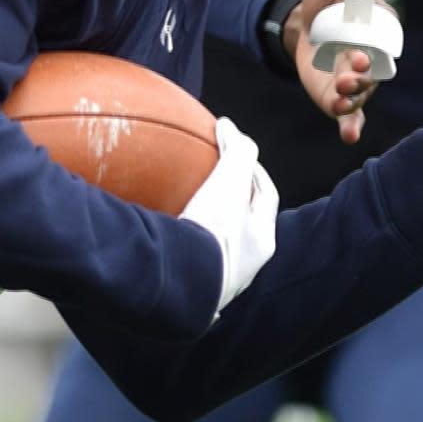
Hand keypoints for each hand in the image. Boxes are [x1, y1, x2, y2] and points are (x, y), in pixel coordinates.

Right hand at [179, 118, 277, 317]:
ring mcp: (215, 284)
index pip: (265, 197)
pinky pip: (184, 267)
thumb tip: (229, 124)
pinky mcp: (187, 296)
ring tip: (182, 210)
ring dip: (204, 230)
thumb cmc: (211, 233)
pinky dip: (176, 252)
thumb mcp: (229, 183)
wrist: (182, 287)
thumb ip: (236, 151)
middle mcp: (243, 266)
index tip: (237, 154)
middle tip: (211, 180)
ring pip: (214, 250)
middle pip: (242, 225)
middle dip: (230, 203)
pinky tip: (157, 242)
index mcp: (260, 241)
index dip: (255, 171)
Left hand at [287, 0, 393, 144]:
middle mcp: (371, 59)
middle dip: (362, 77)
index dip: (374, 50)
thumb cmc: (328, 0)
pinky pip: (350, 115)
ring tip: (338, 97)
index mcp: (375, 31)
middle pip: (373, 73)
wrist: (304, 25)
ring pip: (360, 95)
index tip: (363, 54)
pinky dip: (352, 126)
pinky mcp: (339, 97)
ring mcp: (355, 80)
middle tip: (350, 75)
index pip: (381, 42)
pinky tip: (350, 135)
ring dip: (352, 99)